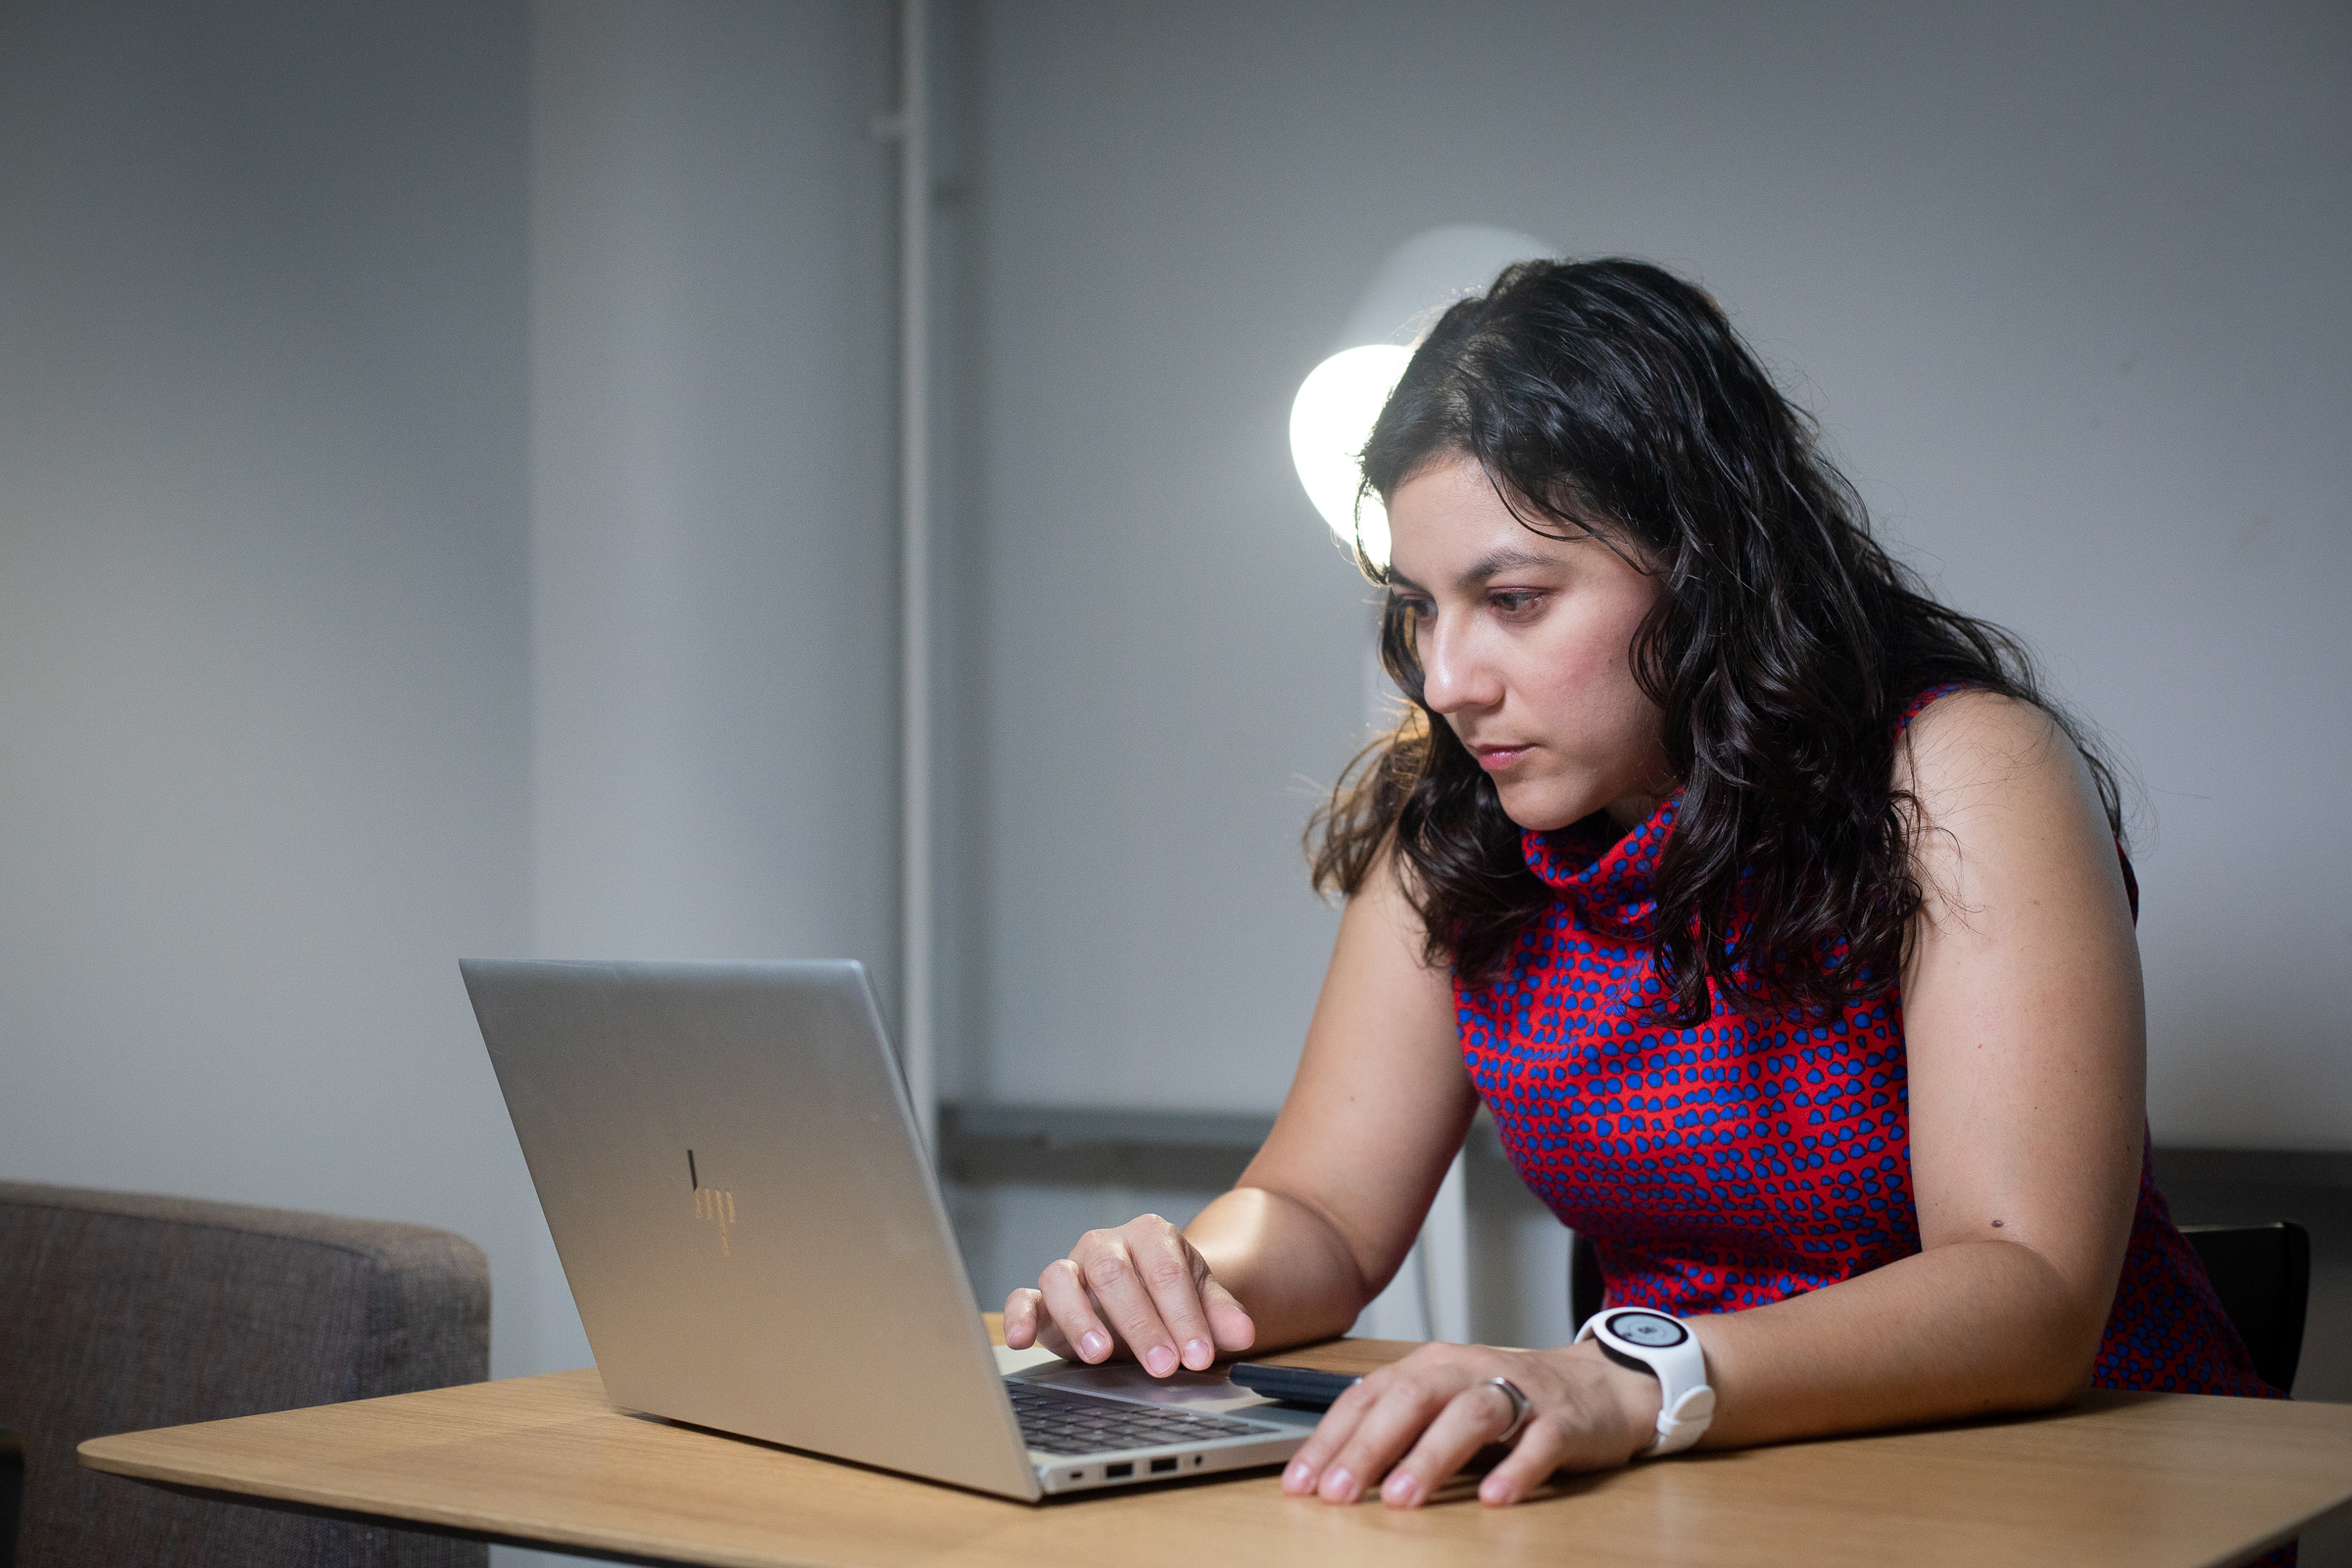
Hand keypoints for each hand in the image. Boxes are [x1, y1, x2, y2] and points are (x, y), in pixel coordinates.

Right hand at [1001, 1214, 1256, 1377]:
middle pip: (1116, 1275)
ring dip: (1081, 1319)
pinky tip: (1021, 1341)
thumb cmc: (1173, 1297)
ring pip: (1063, 1279)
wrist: (1147, 1293)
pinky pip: (1022, 1297)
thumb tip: (1242, 1334)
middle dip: (1142, 1324)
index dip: (1184, 1314)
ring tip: (1100, 1356)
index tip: (1199, 1355)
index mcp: (1151, 1235)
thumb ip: (1222, 1315)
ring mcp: (1071, 1268)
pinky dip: (1017, 1315)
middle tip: (1164, 1366)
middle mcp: (1106, 1245)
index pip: (1167, 1270)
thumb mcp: (1204, 1302)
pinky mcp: (1042, 1298)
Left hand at [1281, 1339, 1664, 1507]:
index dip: (1332, 1438)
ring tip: (1402, 1499)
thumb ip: (1398, 1427)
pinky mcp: (1564, 1420)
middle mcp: (1468, 1370)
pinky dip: (1516, 1469)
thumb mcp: (1446, 1403)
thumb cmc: (1509, 1399)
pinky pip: (1539, 1442)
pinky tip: (1494, 1498)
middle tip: (1339, 1492)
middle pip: (1412, 1398)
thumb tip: (1333, 1470)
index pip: (1369, 1395)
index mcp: (1431, 1366)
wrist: (1600, 1384)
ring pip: (1470, 1414)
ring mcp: (1519, 1392)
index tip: (1302, 1482)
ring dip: (1431, 1456)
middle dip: (1369, 1447)